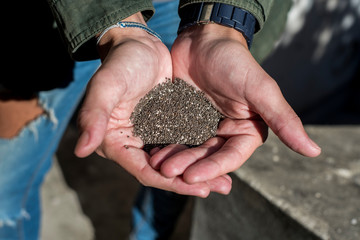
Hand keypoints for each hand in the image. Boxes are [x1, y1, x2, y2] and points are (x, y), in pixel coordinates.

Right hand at [74, 14, 228, 196]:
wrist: (139, 45)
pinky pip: (184, 144)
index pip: (144, 171)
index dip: (171, 182)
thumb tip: (81, 151)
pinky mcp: (166, 126)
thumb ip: (94, 115)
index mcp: (115, 141)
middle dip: (191, 182)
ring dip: (200, 171)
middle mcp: (132, 144)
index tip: (199, 189)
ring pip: (177, 161)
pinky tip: (220, 157)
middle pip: (163, 172)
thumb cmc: (120, 62)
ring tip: (225, 181)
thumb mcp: (107, 85)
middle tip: (222, 187)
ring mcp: (151, 136)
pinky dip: (200, 153)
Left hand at [151, 24, 320, 184]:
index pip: (231, 157)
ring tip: (156, 164)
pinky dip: (165, 145)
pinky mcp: (184, 119)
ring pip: (189, 150)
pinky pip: (175, 136)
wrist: (204, 40)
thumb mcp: (260, 90)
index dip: (212, 169)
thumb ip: (283, 119)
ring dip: (174, 158)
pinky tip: (152, 151)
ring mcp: (203, 127)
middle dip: (188, 166)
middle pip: (207, 157)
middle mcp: (225, 133)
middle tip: (166, 171)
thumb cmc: (235, 61)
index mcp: (247, 131)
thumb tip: (314, 151)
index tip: (191, 176)